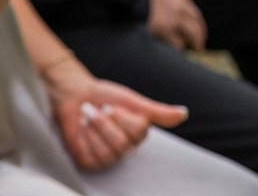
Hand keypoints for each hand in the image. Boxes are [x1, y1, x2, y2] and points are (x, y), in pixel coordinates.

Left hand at [41, 56, 186, 169]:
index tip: (110, 105)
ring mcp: (108, 157)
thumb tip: (184, 113)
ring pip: (107, 152)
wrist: (73, 94)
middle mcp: (126, 149)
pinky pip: (92, 157)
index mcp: (138, 135)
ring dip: (92, 128)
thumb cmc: (103, 96)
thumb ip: (156, 111)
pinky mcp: (90, 161)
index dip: (120, 116)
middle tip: (96, 109)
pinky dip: (84, 139)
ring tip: (86, 116)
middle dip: (103, 121)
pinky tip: (80, 130)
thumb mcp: (131, 100)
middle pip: (121, 144)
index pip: (137, 131)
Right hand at [120, 0, 206, 50]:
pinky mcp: (165, 29)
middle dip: (198, 32)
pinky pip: (176, 43)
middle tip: (198, 42)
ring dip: (194, 42)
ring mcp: (173, 17)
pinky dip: (177, 48)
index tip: (191, 21)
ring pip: (191, 33)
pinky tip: (176, 53)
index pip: (187, 3)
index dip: (190, 15)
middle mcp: (177, 4)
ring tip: (194, 49)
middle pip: (195, 21)